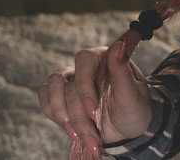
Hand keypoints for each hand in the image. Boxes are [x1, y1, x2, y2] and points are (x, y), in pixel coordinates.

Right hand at [37, 40, 152, 156]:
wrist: (128, 129)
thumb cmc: (134, 108)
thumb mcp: (132, 93)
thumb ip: (122, 70)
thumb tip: (119, 45)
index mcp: (104, 58)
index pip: (84, 60)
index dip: (84, 85)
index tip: (93, 109)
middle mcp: (86, 67)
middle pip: (68, 83)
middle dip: (78, 114)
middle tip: (92, 134)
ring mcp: (71, 81)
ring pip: (52, 89)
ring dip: (64, 117)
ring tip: (82, 135)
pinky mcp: (61, 96)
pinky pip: (45, 98)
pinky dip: (53, 115)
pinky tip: (71, 130)